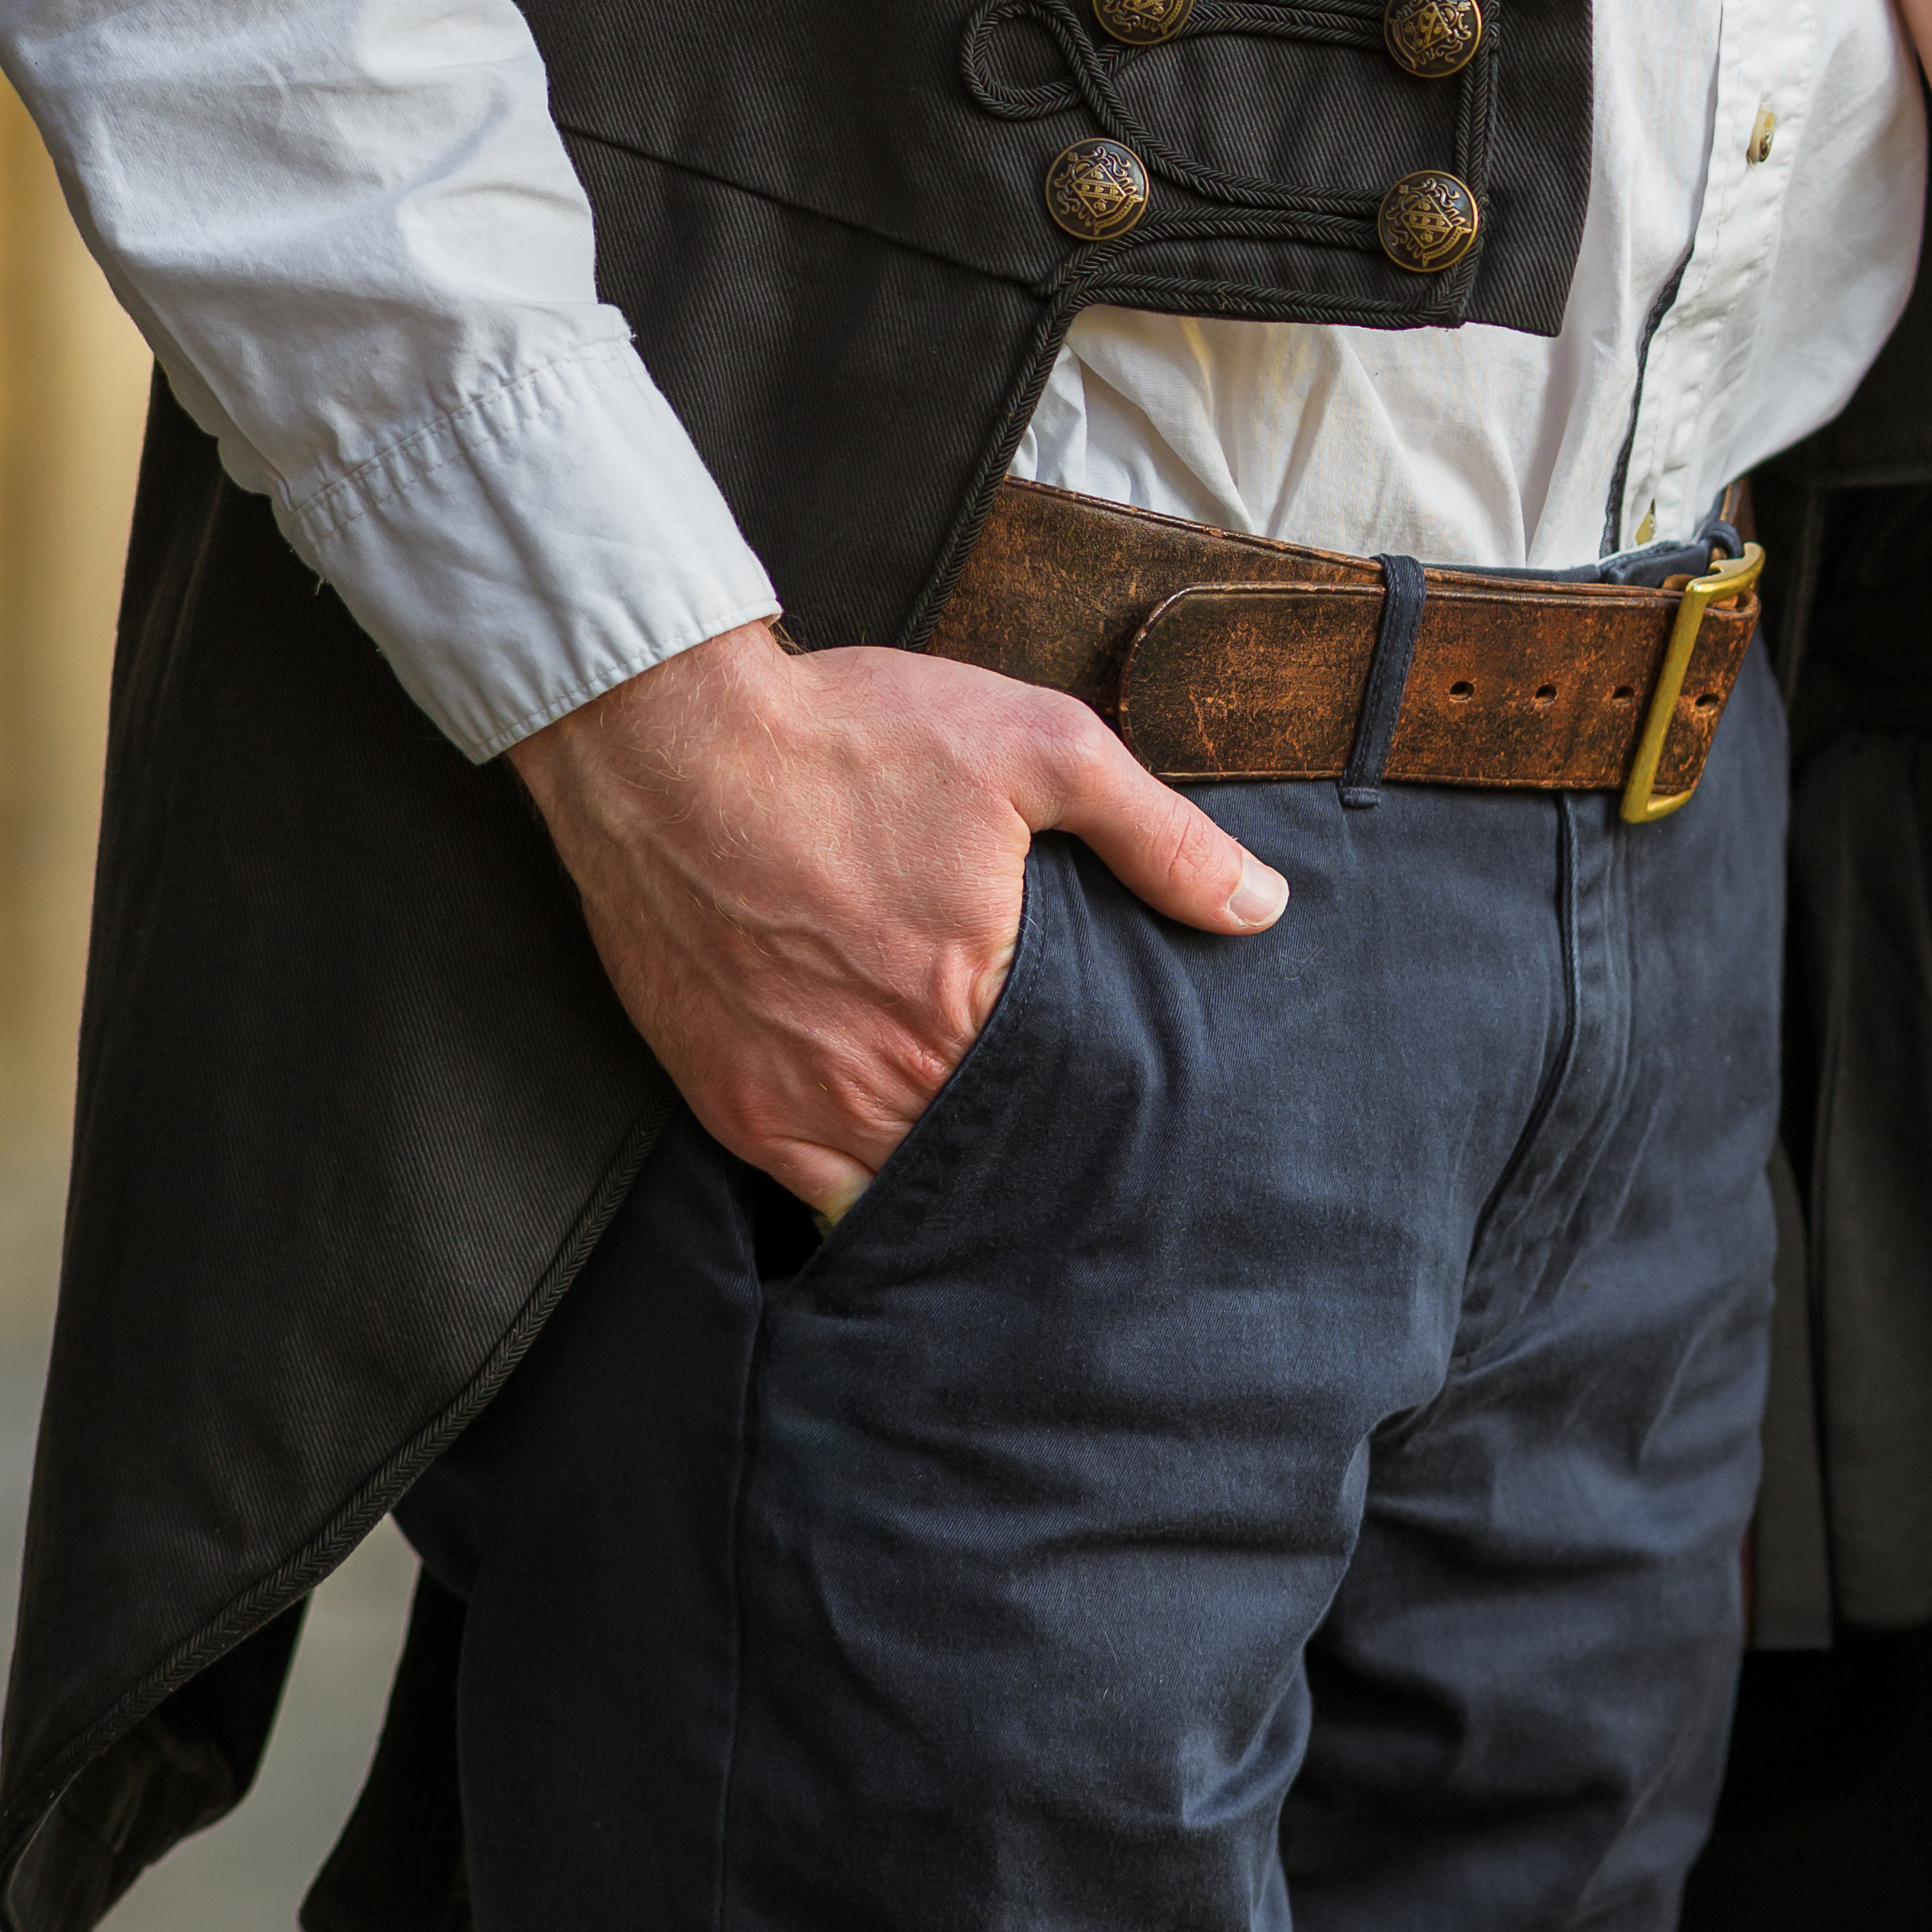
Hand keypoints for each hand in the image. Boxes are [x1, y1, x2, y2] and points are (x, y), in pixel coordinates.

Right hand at [508, 616, 1282, 1210]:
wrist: (668, 740)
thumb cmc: (854, 735)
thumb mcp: (1037, 745)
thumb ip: (1157, 834)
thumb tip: (1262, 907)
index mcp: (971, 1000)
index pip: (1068, 1108)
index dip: (1102, 1118)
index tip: (1138, 1124)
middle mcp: (886, 1075)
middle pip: (987, 1162)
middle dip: (1035, 1164)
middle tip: (1080, 1166)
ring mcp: (798, 1103)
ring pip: (901, 1193)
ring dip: (951, 1185)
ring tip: (998, 1174)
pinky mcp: (730, 1103)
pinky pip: (811, 1196)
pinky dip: (859, 1193)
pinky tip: (898, 1170)